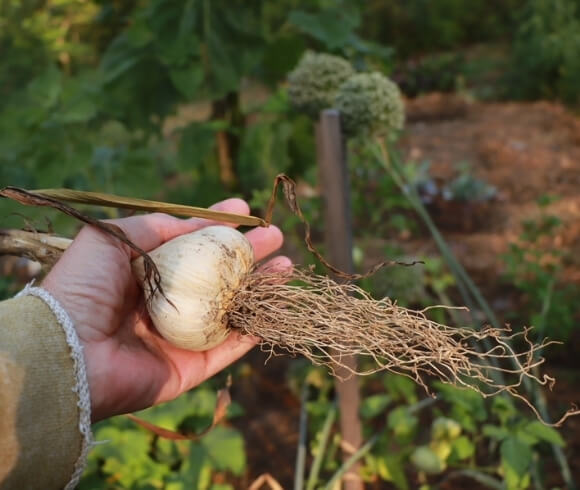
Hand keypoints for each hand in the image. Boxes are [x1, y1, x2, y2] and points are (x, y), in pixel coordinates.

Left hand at [42, 199, 289, 421]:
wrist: (68, 349)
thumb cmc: (84, 287)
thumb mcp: (113, 237)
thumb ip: (156, 227)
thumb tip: (192, 223)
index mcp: (146, 273)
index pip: (191, 246)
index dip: (218, 227)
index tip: (244, 210)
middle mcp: (166, 303)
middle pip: (219, 277)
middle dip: (248, 256)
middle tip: (276, 238)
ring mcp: (179, 337)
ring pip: (231, 310)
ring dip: (259, 290)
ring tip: (286, 268)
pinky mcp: (189, 368)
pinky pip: (227, 349)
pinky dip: (251, 332)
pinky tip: (273, 310)